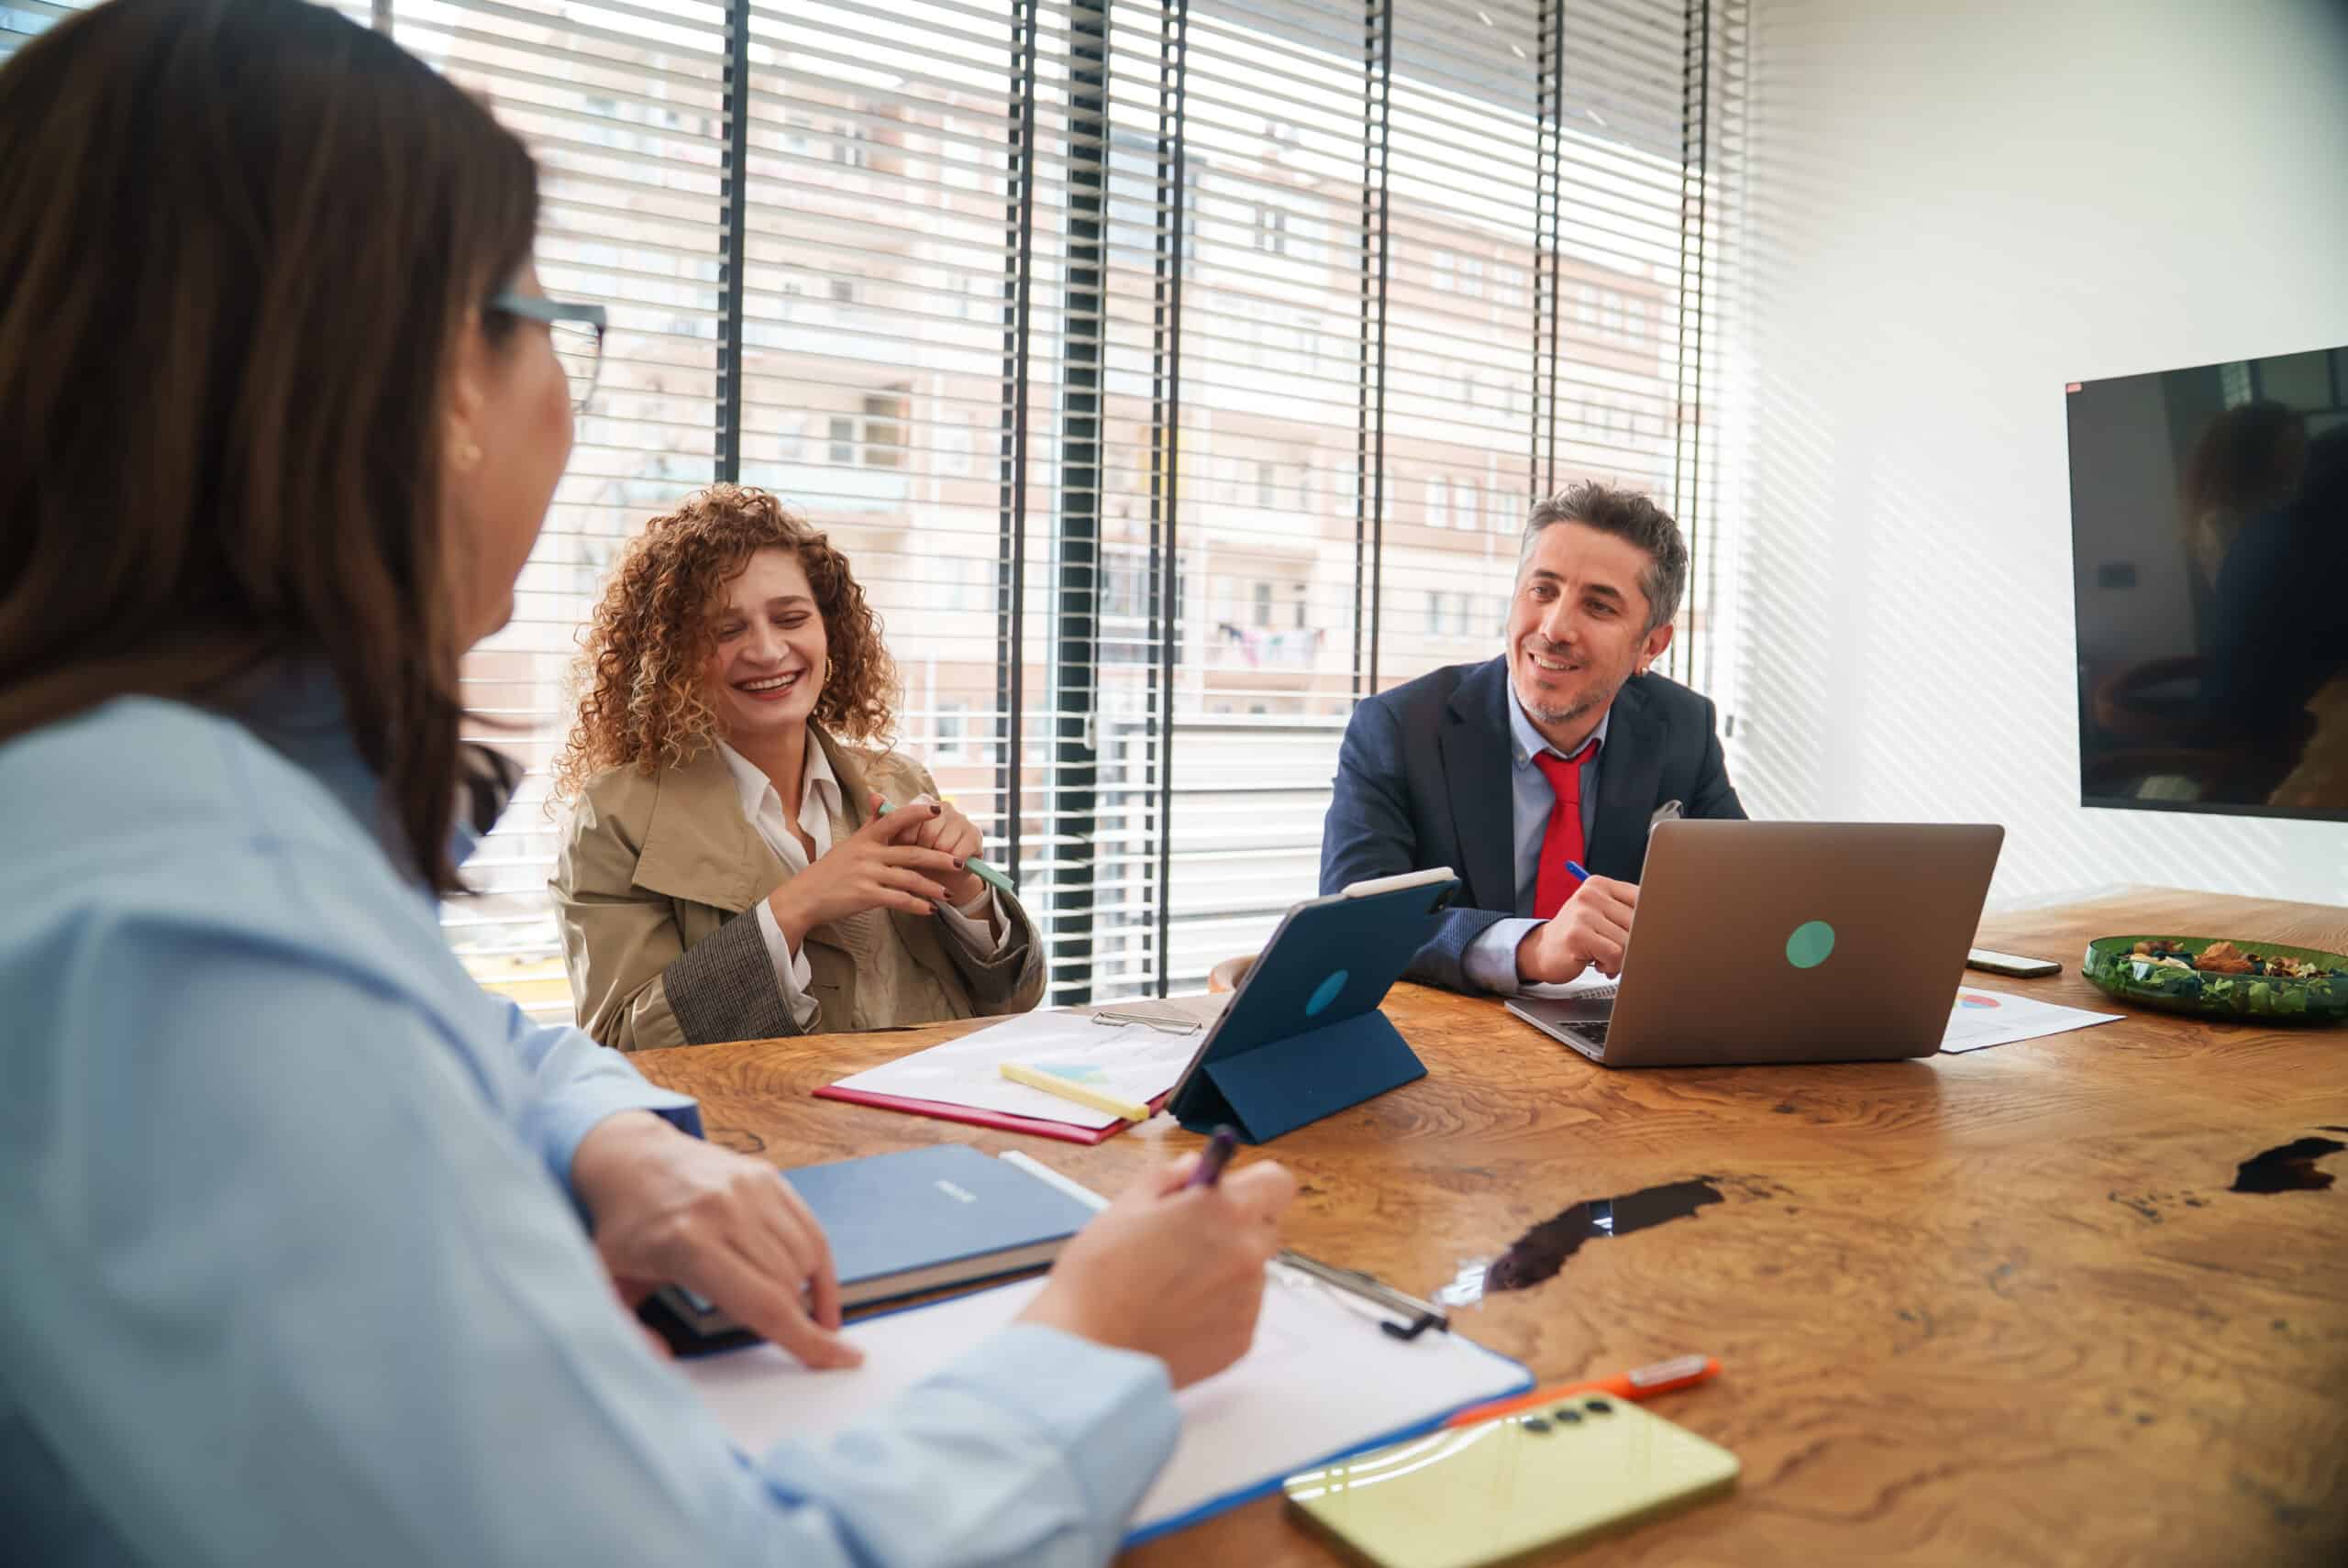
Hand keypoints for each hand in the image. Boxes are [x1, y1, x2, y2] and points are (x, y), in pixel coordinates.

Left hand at [570, 1111, 860, 1368]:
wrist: (631, 1159)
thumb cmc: (623, 1231)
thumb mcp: (605, 1287)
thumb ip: (628, 1333)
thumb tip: (663, 1357)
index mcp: (687, 1244)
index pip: (765, 1305)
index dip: (807, 1341)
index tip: (841, 1359)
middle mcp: (725, 1211)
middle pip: (788, 1285)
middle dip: (796, 1322)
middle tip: (790, 1340)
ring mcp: (750, 1189)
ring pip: (804, 1258)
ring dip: (806, 1293)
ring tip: (789, 1310)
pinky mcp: (766, 1177)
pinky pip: (809, 1228)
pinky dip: (817, 1264)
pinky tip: (811, 1285)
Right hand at [766, 798, 965, 947]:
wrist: (804, 897)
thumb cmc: (828, 871)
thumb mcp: (849, 844)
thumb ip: (870, 824)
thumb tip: (879, 798)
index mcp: (865, 838)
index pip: (895, 819)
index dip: (917, 813)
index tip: (938, 810)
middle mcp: (868, 853)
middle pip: (912, 853)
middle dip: (939, 858)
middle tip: (960, 863)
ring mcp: (867, 874)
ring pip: (909, 878)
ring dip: (932, 887)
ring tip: (949, 893)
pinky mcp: (865, 895)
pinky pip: (898, 899)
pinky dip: (917, 905)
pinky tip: (930, 910)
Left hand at [894, 791, 984, 908]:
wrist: (940, 879)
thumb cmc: (914, 856)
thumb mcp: (896, 840)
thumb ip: (884, 819)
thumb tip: (873, 797)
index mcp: (924, 803)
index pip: (911, 819)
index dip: (906, 839)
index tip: (905, 847)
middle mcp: (945, 807)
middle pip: (928, 832)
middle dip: (922, 850)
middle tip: (921, 856)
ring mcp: (962, 820)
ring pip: (943, 844)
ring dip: (937, 859)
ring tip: (935, 861)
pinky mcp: (975, 836)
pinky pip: (959, 854)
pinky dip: (952, 865)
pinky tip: (950, 865)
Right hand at [1016, 1153, 1294, 1388]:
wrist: (1092, 1353)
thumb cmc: (1099, 1276)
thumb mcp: (1125, 1208)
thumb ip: (1169, 1178)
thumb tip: (1196, 1167)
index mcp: (1222, 1211)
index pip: (1276, 1182)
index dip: (1253, 1185)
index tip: (1226, 1194)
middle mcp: (1247, 1252)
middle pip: (1266, 1226)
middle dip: (1237, 1226)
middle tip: (1191, 1240)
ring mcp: (1249, 1300)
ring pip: (1252, 1271)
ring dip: (1226, 1269)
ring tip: (1173, 1286)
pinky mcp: (1243, 1339)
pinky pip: (1241, 1311)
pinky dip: (1219, 1309)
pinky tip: (1177, 1316)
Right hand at [1516, 874, 1638, 982]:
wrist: (1542, 951)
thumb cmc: (1577, 935)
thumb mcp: (1600, 915)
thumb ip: (1626, 913)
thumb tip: (1661, 924)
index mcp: (1600, 885)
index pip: (1641, 897)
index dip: (1649, 920)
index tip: (1647, 935)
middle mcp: (1591, 894)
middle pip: (1637, 922)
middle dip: (1633, 944)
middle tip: (1619, 952)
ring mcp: (1583, 913)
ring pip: (1628, 941)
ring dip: (1621, 958)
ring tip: (1605, 958)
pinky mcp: (1578, 934)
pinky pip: (1615, 954)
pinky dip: (1612, 965)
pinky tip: (1599, 963)